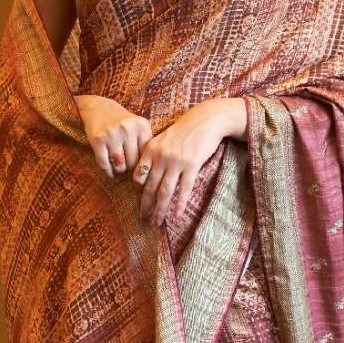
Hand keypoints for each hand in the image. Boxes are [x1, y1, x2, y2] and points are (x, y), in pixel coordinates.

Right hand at [74, 94, 152, 177]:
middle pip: (133, 163)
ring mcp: (112, 134)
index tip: (141, 170)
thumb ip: (146, 144)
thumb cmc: (122, 122)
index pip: (146, 155)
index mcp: (142, 125)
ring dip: (120, 171)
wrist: (98, 107)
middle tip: (129, 171)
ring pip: (120, 166)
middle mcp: (128, 129)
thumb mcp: (138, 127)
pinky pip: (105, 164)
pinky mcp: (98, 139)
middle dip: (131, 170)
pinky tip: (110, 172)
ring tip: (120, 169)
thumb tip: (148, 172)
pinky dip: (108, 171)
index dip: (144, 165)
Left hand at [133, 100, 236, 225]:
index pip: (139, 175)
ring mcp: (176, 162)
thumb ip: (153, 155)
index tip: (139, 201)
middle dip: (145, 206)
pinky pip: (184, 189)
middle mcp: (160, 157)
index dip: (138, 190)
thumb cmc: (184, 131)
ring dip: (160, 209)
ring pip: (165, 191)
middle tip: (142, 219)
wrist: (205, 120)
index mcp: (150, 150)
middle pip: (149, 187)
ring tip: (157, 222)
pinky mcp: (192, 165)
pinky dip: (179, 204)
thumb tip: (145, 174)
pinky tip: (176, 215)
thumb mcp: (163, 139)